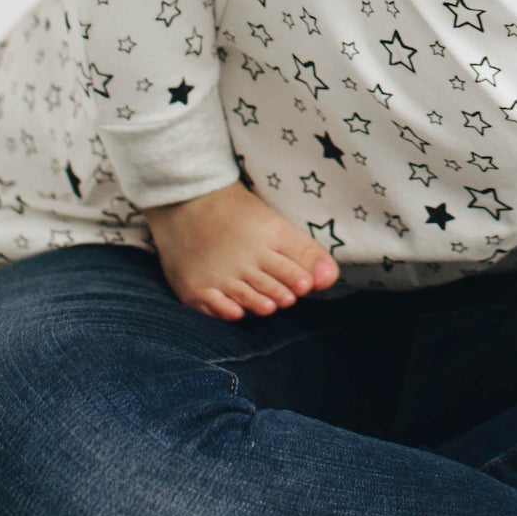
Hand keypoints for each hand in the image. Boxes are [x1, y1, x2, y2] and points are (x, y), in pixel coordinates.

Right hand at [143, 182, 341, 320]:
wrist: (186, 204)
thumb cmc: (238, 215)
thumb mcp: (275, 223)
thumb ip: (305, 252)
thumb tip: (330, 280)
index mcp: (269, 234)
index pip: (298, 264)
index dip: (304, 278)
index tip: (305, 285)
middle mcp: (245, 256)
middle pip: (276, 286)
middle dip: (285, 294)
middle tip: (287, 296)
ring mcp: (219, 274)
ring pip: (252, 301)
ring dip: (264, 305)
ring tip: (269, 304)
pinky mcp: (197, 289)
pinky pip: (220, 310)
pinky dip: (231, 311)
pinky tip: (238, 308)